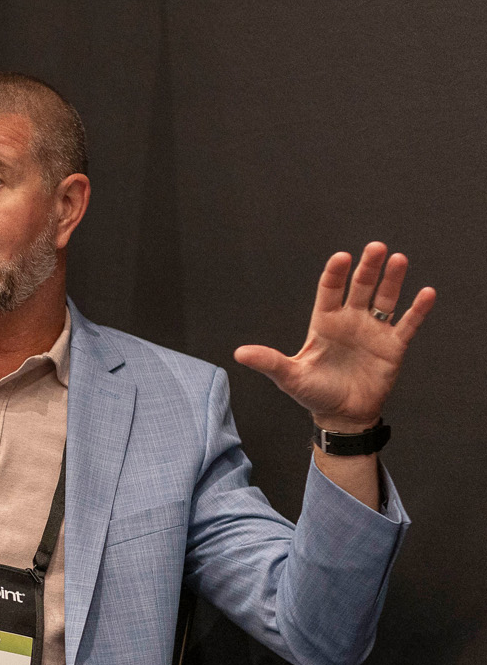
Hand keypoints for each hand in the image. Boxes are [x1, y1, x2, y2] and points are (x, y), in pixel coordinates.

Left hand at [234, 242, 434, 432]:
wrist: (342, 416)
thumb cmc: (314, 394)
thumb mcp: (289, 377)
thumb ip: (268, 362)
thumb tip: (239, 354)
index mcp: (324, 324)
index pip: (329, 291)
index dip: (335, 274)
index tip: (341, 258)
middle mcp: (350, 322)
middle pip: (360, 288)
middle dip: (367, 268)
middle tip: (375, 248)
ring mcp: (373, 332)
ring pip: (384, 299)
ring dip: (392, 280)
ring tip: (398, 259)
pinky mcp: (393, 346)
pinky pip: (407, 324)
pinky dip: (417, 310)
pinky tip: (426, 293)